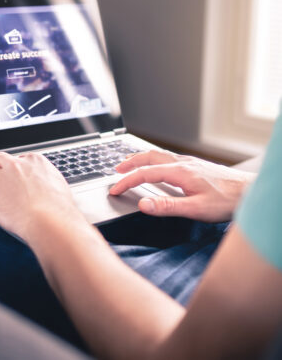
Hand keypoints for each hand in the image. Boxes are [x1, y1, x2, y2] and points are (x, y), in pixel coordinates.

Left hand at [0, 152, 81, 241]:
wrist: (49, 220)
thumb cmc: (58, 208)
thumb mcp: (58, 184)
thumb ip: (47, 179)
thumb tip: (46, 184)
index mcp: (35, 161)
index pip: (19, 158)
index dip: (15, 169)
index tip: (15, 177)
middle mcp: (16, 165)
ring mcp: (1, 177)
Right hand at [109, 149, 254, 221]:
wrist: (248, 192)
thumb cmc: (226, 201)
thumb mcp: (196, 209)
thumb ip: (167, 207)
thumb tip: (143, 204)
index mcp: (180, 172)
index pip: (145, 174)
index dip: (127, 182)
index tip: (114, 189)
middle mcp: (182, 163)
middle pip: (149, 157)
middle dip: (130, 162)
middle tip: (116, 170)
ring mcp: (189, 162)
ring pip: (158, 155)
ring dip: (141, 158)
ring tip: (130, 164)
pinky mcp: (195, 165)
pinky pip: (167, 157)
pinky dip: (153, 159)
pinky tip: (157, 166)